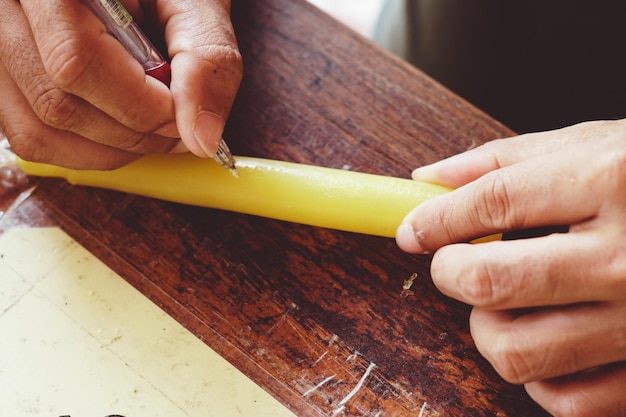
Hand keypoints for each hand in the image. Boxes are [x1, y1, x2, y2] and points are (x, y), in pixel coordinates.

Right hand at [0, 0, 241, 168]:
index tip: (184, 113)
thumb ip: (206, 60)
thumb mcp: (195, 3)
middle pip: (57, 103)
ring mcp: (0, 46)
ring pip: (39, 130)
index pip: (76, 61)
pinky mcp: (8, 79)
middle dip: (134, 132)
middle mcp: (9, 12)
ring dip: (113, 148)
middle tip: (178, 124)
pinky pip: (32, 136)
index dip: (140, 106)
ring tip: (154, 125)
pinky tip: (123, 128)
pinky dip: (88, 150)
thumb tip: (202, 136)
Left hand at [396, 119, 625, 415]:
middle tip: (453, 264)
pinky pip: (569, 401)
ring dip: (487, 329)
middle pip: (493, 282)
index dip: (436, 219)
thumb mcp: (593, 143)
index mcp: (612, 180)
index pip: (492, 203)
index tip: (413, 230)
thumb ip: (504, 161)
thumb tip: (426, 183)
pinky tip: (548, 341)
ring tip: (502, 304)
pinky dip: (539, 379)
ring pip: (518, 352)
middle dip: (450, 274)